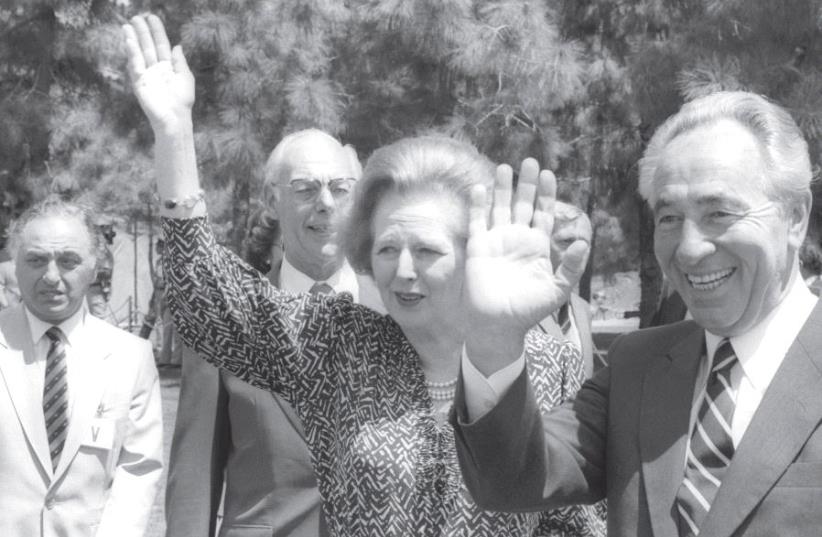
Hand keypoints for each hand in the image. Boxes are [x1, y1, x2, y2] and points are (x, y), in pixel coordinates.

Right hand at [123, 14, 193, 132]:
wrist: (175, 118)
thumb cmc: (182, 101)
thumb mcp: (185, 77)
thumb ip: (179, 61)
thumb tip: (177, 46)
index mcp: (167, 67)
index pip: (161, 44)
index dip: (157, 31)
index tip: (151, 18)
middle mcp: (155, 69)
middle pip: (148, 46)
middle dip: (142, 32)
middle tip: (136, 17)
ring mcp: (146, 75)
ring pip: (139, 53)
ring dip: (133, 39)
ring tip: (128, 25)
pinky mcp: (139, 82)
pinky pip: (135, 65)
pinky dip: (132, 53)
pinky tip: (129, 41)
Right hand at [463, 159, 587, 371]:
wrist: (498, 324)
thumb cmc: (528, 310)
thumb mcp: (558, 290)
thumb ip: (571, 266)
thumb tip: (585, 243)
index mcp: (537, 246)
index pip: (542, 213)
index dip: (545, 194)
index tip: (549, 174)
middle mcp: (516, 239)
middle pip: (522, 204)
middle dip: (526, 184)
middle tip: (530, 161)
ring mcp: (496, 241)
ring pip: (499, 208)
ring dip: (502, 188)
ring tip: (505, 167)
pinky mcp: (478, 247)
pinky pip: (477, 221)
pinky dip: (477, 205)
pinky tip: (480, 188)